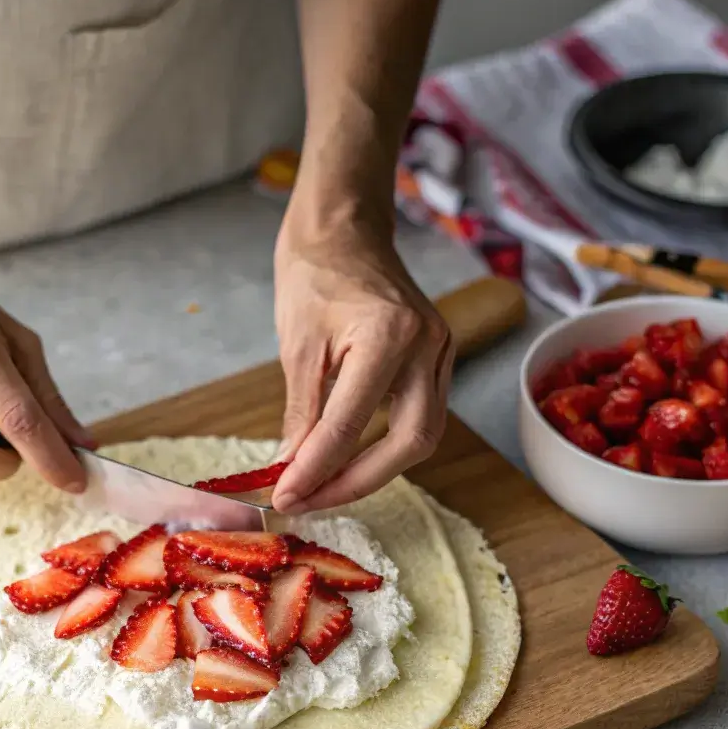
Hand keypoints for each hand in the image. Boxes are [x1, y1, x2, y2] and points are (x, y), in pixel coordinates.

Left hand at [272, 222, 452, 512]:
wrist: (344, 228)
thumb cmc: (314, 272)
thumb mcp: (297, 346)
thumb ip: (301, 414)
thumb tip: (291, 470)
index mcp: (389, 335)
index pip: (351, 424)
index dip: (317, 470)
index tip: (286, 496)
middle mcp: (428, 346)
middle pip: (410, 443)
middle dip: (358, 482)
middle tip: (309, 500)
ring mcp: (442, 351)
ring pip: (422, 436)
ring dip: (375, 469)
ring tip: (325, 486)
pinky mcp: (439, 358)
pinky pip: (421, 416)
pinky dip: (386, 444)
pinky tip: (350, 456)